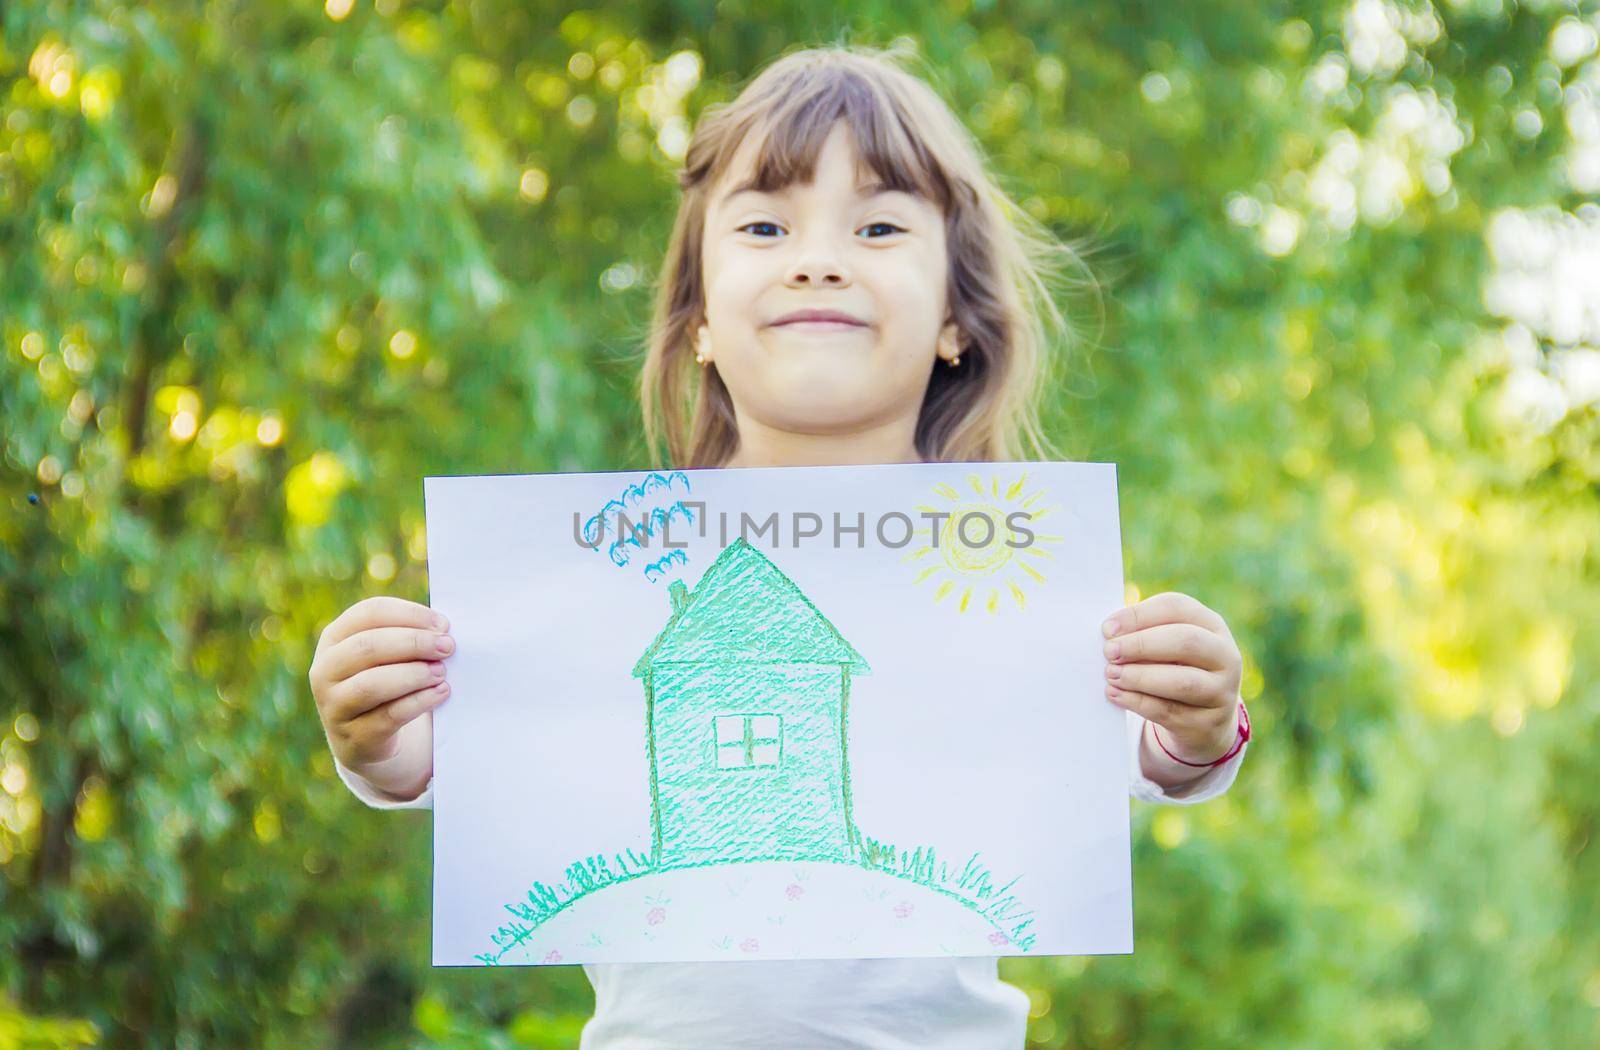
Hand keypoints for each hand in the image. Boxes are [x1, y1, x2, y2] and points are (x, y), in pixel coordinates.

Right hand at [308, 596, 452, 776]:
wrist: (368, 738)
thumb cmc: (385, 682)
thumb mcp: (385, 656)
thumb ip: (406, 636)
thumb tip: (442, 629)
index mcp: (334, 639)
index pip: (368, 613)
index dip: (408, 614)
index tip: (442, 624)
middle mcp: (325, 670)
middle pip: (367, 646)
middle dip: (414, 642)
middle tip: (447, 646)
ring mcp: (335, 706)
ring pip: (372, 684)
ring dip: (414, 674)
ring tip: (441, 672)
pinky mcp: (356, 737)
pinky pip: (389, 715)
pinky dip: (420, 701)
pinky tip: (441, 692)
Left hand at [1101, 591, 1242, 764]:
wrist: (1205, 721)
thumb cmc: (1176, 670)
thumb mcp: (1169, 646)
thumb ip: (1145, 634)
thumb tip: (1110, 634)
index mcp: (1212, 625)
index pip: (1177, 608)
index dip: (1139, 615)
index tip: (1108, 628)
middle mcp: (1225, 656)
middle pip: (1185, 641)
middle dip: (1141, 645)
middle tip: (1109, 651)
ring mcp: (1222, 692)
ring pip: (1182, 681)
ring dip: (1140, 676)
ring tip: (1111, 674)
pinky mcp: (1209, 723)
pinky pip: (1170, 711)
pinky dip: (1137, 701)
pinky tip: (1115, 694)